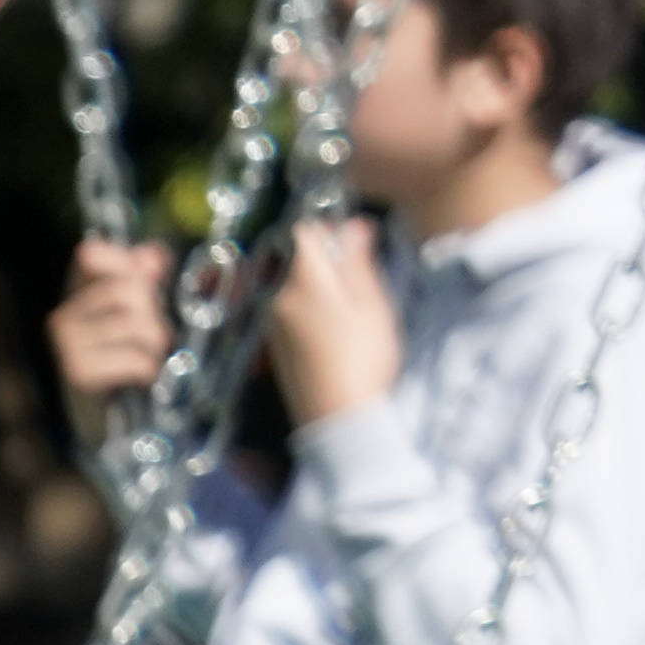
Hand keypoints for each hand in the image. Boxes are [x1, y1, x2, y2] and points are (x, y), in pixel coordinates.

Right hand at [47, 239, 171, 404]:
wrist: (94, 414)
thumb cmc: (117, 353)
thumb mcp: (130, 310)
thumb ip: (142, 277)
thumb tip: (151, 255)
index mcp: (75, 293)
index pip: (91, 257)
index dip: (124, 261)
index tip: (148, 275)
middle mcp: (64, 316)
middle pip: (127, 290)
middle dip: (154, 309)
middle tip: (155, 330)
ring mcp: (68, 346)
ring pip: (135, 324)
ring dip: (155, 341)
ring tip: (151, 352)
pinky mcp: (80, 373)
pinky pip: (133, 358)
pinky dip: (147, 365)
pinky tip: (143, 371)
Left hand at [263, 216, 400, 426]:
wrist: (340, 419)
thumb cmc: (363, 357)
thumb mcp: (372, 303)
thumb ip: (357, 261)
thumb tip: (353, 225)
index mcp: (301, 281)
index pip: (304, 231)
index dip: (331, 232)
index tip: (356, 250)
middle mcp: (276, 298)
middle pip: (298, 260)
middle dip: (328, 263)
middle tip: (362, 288)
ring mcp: (272, 325)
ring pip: (295, 287)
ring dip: (320, 289)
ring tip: (352, 317)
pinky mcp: (274, 349)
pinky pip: (291, 313)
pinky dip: (311, 313)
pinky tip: (335, 339)